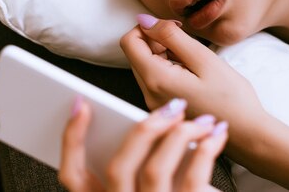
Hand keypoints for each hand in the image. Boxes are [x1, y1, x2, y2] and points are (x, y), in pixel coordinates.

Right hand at [58, 97, 227, 191]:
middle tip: (172, 107)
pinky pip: (193, 181)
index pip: (73, 176)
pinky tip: (216, 135)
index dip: (72, 139)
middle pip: (118, 168)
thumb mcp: (143, 187)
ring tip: (202, 121)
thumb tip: (149, 125)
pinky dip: (206, 151)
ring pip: (154, 170)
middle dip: (144, 129)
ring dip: (180, 135)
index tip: (81, 105)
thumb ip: (136, 165)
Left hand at [120, 14, 264, 133]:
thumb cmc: (232, 97)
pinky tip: (192, 74)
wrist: (247, 134)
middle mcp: (148, 94)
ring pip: (145, 65)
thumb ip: (171, 37)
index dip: (148, 27)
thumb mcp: (203, 59)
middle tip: (187, 45)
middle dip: (157, 41)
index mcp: (156, 80)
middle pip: (135, 53)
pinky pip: (155, 79)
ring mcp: (154, 103)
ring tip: (193, 61)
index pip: (129, 42)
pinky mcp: (163, 107)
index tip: (173, 29)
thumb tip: (145, 20)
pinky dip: (168, 68)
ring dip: (164, 54)